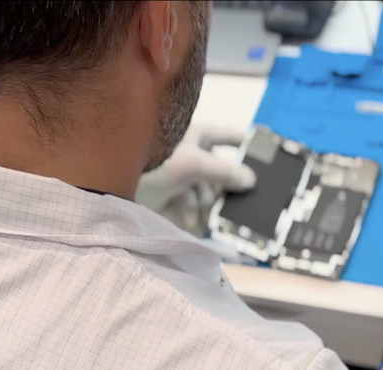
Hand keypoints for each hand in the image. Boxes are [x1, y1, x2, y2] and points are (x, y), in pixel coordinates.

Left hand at [135, 123, 256, 234]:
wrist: (114, 185)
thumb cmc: (155, 162)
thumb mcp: (194, 164)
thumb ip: (224, 171)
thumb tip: (251, 179)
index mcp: (197, 136)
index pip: (229, 136)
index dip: (247, 142)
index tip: (268, 153)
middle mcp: (191, 154)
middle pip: (220, 171)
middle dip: (224, 187)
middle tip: (241, 201)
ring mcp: (182, 176)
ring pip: (207, 191)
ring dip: (204, 203)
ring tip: (200, 211)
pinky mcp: (172, 195)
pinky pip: (192, 204)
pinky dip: (192, 212)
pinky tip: (191, 221)